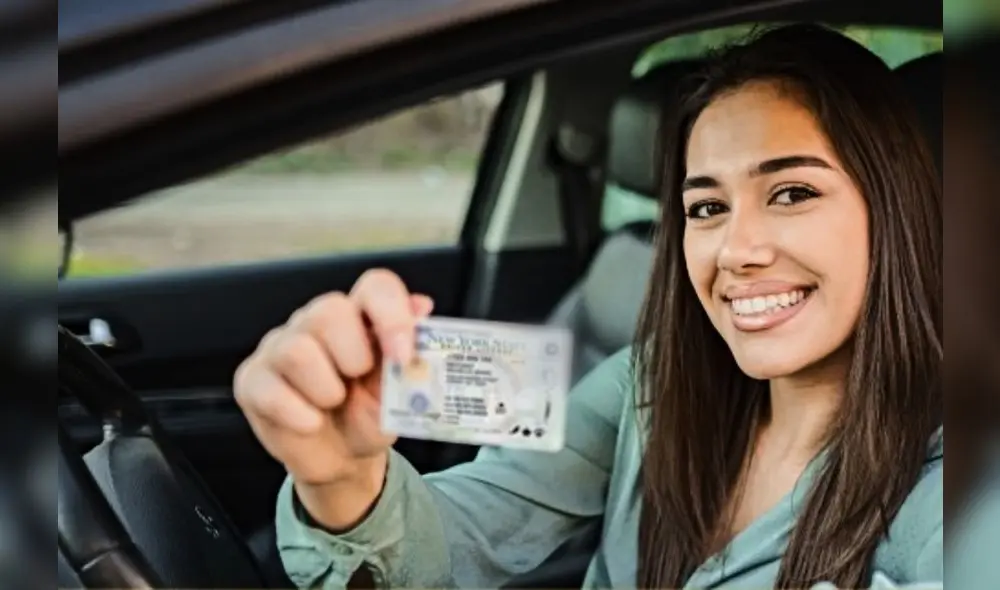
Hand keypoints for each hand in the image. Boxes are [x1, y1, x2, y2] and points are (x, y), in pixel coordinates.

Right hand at [234, 269, 432, 522]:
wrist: (342, 460)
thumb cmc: (368, 414)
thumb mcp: (399, 390)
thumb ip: (408, 350)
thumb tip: (421, 305)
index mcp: (359, 317)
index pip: (375, 287)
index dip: (392, 314)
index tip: (402, 355)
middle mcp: (315, 322)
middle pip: (329, 310)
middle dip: (354, 356)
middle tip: (358, 382)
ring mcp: (279, 348)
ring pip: (297, 350)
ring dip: (325, 390)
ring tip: (332, 404)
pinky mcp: (252, 380)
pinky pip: (269, 389)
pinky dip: (299, 415)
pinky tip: (311, 423)